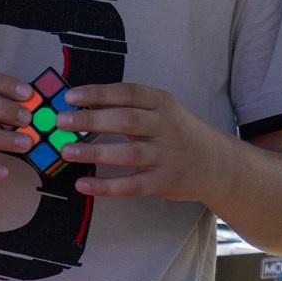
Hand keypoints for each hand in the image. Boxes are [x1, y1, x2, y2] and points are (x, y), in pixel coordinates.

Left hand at [54, 82, 237, 201]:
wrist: (220, 165)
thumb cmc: (180, 134)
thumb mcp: (163, 112)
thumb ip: (130, 108)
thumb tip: (80, 106)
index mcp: (163, 104)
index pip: (129, 93)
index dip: (98, 93)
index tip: (70, 96)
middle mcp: (167, 127)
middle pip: (126, 121)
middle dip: (91, 120)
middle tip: (61, 122)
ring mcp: (168, 156)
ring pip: (128, 154)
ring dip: (95, 152)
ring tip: (66, 151)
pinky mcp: (165, 182)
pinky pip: (132, 185)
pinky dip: (106, 186)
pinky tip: (83, 184)